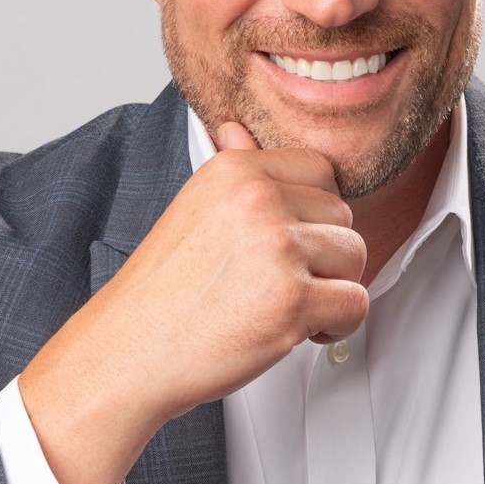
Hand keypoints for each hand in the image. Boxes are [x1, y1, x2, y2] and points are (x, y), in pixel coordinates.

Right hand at [18, 122, 367, 483]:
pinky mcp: (292, 299)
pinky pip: (355, 303)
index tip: (291, 243)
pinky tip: (300, 332)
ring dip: (333, 290)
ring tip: (289, 307)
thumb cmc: (161, 292)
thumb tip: (238, 132)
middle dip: (324, 256)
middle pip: (343, 215)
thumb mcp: (192, 210)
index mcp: (235, 171)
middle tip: (283, 284)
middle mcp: (258, 200)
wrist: (129, 352)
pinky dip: (337, 325)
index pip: (321, 170)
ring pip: (355, 257)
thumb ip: (231, 170)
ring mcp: (278, 248)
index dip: (314, 214)